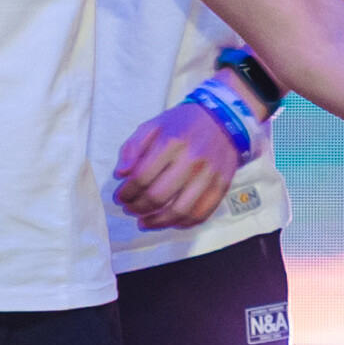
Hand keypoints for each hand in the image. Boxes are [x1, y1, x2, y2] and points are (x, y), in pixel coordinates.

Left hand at [113, 103, 242, 230]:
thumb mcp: (152, 126)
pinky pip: (201, 214)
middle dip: (138, 208)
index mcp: (171, 143)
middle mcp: (191, 160)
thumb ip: (132, 148)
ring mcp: (209, 175)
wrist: (223, 120)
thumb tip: (120, 174)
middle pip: (158, 196)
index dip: (126, 192)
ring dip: (157, 222)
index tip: (120, 197)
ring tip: (144, 222)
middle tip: (130, 209)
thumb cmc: (182, 124)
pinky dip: (182, 224)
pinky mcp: (221, 186)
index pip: (142, 177)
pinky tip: (169, 222)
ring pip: (179, 211)